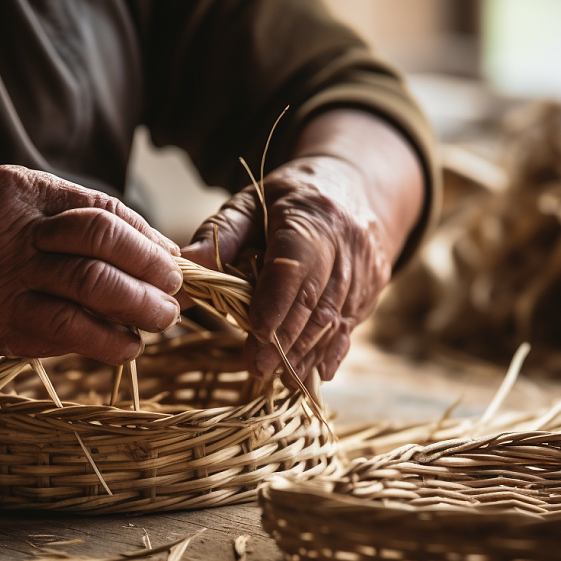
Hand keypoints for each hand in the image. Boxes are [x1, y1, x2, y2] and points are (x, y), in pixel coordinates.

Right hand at [0, 164, 181, 361]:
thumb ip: (58, 215)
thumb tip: (133, 244)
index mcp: (23, 190)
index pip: (107, 214)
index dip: (150, 241)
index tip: (173, 260)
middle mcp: (15, 231)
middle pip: (108, 252)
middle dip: (155, 277)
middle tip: (175, 296)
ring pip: (90, 297)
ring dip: (137, 315)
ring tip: (158, 325)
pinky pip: (56, 334)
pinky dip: (98, 343)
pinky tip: (120, 347)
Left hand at [182, 109, 423, 381]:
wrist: (354, 185)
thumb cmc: (289, 199)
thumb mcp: (251, 203)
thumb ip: (219, 234)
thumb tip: (185, 265)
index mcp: (312, 217)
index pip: (295, 267)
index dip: (277, 305)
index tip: (256, 336)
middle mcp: (347, 243)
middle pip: (317, 300)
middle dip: (287, 339)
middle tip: (258, 367)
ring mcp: (365, 267)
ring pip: (337, 318)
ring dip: (308, 351)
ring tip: (280, 375)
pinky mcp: (374, 285)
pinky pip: (352, 323)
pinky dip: (333, 350)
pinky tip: (317, 371)